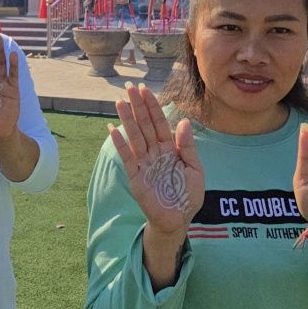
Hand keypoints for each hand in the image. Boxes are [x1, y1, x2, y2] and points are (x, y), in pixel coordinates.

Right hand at [110, 83, 204, 238]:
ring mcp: (144, 163)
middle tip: (129, 87)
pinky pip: (127, 157)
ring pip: (134, 137)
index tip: (145, 90)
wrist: (179, 220)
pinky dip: (120, 143)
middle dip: (137, 106)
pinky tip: (112, 129)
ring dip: (126, 119)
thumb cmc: (188, 196)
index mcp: (169, 149)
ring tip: (119, 102)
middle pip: (145, 125)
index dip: (153, 106)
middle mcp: (155, 152)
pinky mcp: (135, 176)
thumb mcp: (195, 170)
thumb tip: (184, 122)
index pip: (159, 123)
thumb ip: (187, 146)